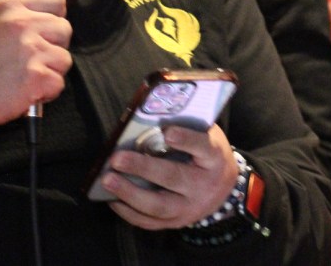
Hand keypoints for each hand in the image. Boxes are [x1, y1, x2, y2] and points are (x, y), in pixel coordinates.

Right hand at [0, 0, 70, 147]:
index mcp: (10, 7)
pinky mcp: (38, 76)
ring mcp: (31, 50)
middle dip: (54, 45)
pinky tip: (27, 90)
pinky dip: (46, 91)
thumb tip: (46, 13)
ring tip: (26, 75)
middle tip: (33, 58)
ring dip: (50, 71)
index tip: (46, 30)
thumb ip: (16, 12)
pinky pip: (59, 83)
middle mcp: (23, 24)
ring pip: (64, 58)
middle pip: (64, 29)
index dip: (55, 16)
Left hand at [96, 124, 238, 229]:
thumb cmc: (204, 152)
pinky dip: (128, 212)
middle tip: (117, 158)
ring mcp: (191, 207)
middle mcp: (204, 185)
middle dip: (143, 168)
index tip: (167, 132)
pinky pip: (150, 222)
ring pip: (159, 205)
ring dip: (130, 193)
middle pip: (173, 178)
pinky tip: (111, 199)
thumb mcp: (204, 133)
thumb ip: (183, 123)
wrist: (223, 187)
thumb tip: (149, 107)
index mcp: (213, 157)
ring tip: (107, 180)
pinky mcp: (177, 222)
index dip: (186, 140)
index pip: (203, 147)